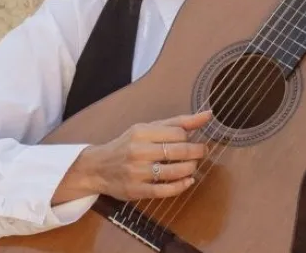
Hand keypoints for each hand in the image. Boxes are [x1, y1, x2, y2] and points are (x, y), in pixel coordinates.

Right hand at [57, 110, 212, 202]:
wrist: (98, 168)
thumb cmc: (127, 145)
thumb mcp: (148, 128)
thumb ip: (178, 122)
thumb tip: (208, 115)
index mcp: (142, 133)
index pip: (178, 133)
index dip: (190, 137)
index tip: (192, 140)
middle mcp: (139, 151)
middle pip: (179, 151)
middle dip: (197, 152)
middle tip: (202, 152)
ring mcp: (137, 172)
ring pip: (175, 171)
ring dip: (191, 169)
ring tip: (193, 166)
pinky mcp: (137, 190)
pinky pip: (166, 190)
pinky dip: (182, 186)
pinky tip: (187, 181)